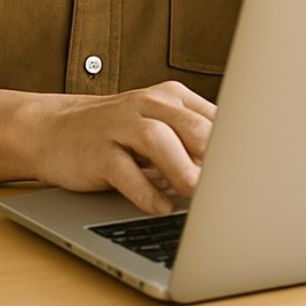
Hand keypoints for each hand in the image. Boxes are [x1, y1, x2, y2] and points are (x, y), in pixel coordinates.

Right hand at [27, 81, 215, 213]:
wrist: (53, 129)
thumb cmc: (117, 133)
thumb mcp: (157, 126)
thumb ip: (191, 144)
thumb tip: (232, 174)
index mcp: (171, 97)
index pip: (212, 117)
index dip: (233, 145)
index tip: (252, 169)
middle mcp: (148, 104)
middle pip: (190, 125)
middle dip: (213, 156)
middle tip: (232, 185)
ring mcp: (120, 126)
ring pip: (158, 141)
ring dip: (182, 168)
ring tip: (198, 194)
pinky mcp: (98, 151)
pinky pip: (124, 171)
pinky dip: (145, 191)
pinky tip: (161, 208)